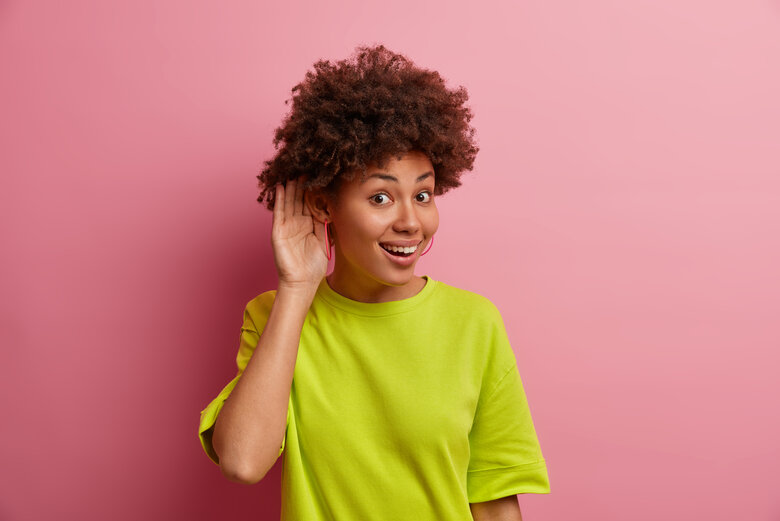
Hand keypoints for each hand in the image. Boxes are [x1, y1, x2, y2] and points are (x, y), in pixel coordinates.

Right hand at [270, 177, 327, 291]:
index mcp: (307, 223)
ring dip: (290, 186)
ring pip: (288, 201)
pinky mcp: (278, 232)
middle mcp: (296, 222)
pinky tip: (279, 186)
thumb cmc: (313, 265)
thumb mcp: (324, 240)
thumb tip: (334, 207)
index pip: (310, 201)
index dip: (313, 188)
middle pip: (298, 198)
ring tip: (293, 170)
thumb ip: (326, 223)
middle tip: (306, 165)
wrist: (303, 282)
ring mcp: (286, 226)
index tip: (319, 173)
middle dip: (301, 182)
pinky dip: (279, 199)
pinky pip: (279, 212)